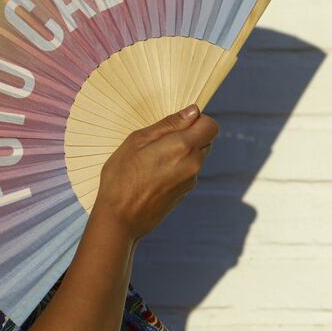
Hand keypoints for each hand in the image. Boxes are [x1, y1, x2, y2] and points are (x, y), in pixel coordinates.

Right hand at [94, 104, 218, 241]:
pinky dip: (177, 169)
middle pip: (205, 141)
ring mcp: (191, 181)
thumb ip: (169, 124)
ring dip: (182, 153)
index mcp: (183, 147)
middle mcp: (193, 164)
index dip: (198, 120)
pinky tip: (154, 175)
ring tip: (153, 160)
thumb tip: (193, 111)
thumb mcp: (138, 140)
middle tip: (160, 142)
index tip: (179, 123)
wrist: (120, 218)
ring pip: (196, 157)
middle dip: (189, 136)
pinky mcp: (185, 193)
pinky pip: (188, 173)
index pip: (211, 126)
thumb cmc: (122, 177)